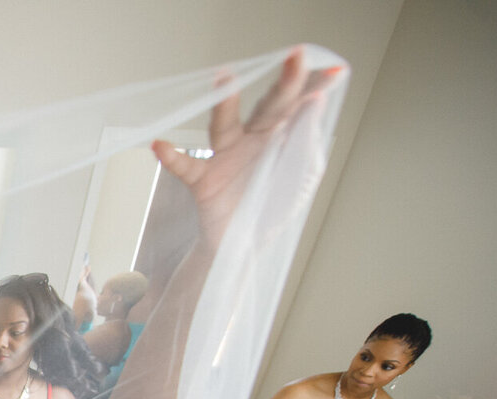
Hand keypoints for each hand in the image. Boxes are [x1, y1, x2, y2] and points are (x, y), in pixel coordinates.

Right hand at [153, 48, 341, 250]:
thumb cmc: (271, 206)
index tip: (335, 70)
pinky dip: (171, 157)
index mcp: (281, 138)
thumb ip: (307, 144)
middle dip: (285, 83)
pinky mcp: (204, 180)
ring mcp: (226, 157)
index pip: (300, 106)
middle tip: (297, 57)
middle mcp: (254, 139)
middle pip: (269, 106)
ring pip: (224, 125)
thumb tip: (315, 106)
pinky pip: (185, 166)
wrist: (241, 245)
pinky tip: (161, 145)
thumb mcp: (299, 177)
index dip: (315, 87)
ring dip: (223, 103)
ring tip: (223, 78)